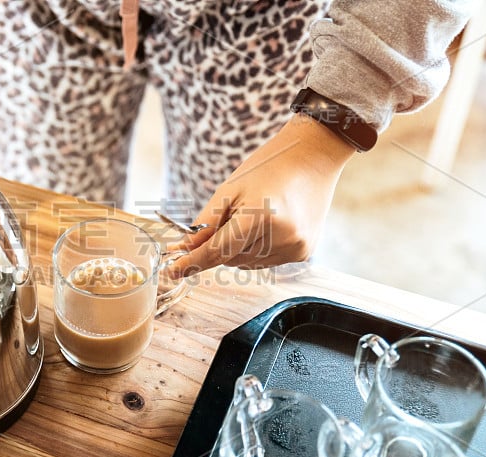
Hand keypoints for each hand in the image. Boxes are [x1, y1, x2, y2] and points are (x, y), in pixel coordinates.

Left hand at [168, 114, 355, 277]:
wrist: (313, 156)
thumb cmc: (268, 166)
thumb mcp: (230, 189)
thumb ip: (207, 223)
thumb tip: (186, 249)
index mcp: (260, 216)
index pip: (216, 251)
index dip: (192, 263)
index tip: (172, 271)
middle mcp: (281, 237)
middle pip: (230, 259)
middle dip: (219, 246)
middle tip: (227, 218)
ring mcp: (295, 247)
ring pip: (247, 263)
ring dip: (239, 248)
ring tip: (254, 215)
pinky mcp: (304, 252)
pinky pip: (267, 261)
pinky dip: (257, 249)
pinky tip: (268, 224)